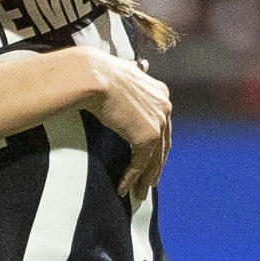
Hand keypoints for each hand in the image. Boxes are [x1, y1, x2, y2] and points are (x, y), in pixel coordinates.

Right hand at [75, 47, 171, 200]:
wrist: (95, 78)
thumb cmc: (99, 74)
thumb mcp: (122, 74)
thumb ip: (133, 79)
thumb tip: (138, 67)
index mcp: (160, 93)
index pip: (163, 125)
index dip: (158, 144)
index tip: (152, 158)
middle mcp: (164, 107)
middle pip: (163, 144)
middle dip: (156, 166)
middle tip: (150, 182)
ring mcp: (158, 123)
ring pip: (154, 159)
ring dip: (146, 178)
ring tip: (139, 193)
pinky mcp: (148, 137)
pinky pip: (140, 164)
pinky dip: (132, 178)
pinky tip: (124, 187)